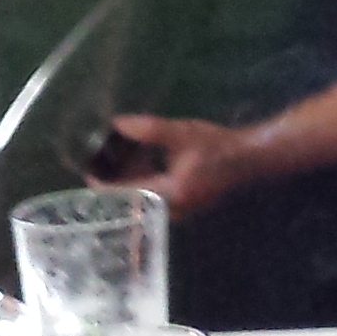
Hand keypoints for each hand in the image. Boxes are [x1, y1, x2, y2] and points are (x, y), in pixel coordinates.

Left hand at [100, 113, 260, 218]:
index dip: (103, 185)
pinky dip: (141, 183)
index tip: (85, 171)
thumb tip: (116, 123)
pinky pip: (153, 198)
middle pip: (131, 201)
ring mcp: (177, 212)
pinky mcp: (181, 206)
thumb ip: (148, 130)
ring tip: (108, 164)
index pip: (127, 194)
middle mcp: (171, 211)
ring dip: (127, 184)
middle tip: (93, 165)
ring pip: (142, 200)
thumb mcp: (181, 133)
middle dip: (113, 184)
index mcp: (170, 196)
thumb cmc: (218, 146)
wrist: (250, 159)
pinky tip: (135, 166)